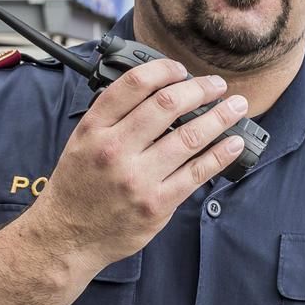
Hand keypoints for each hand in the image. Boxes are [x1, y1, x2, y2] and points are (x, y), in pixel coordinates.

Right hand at [34, 58, 246, 268]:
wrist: (67, 235)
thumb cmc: (78, 186)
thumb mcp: (82, 141)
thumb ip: (114, 116)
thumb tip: (158, 91)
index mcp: (95, 128)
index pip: (134, 84)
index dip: (164, 69)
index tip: (181, 69)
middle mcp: (115, 149)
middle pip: (167, 104)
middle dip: (200, 89)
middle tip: (217, 85)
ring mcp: (137, 178)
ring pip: (189, 137)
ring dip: (220, 117)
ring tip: (236, 107)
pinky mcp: (157, 203)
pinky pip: (197, 172)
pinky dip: (221, 154)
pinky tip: (233, 142)